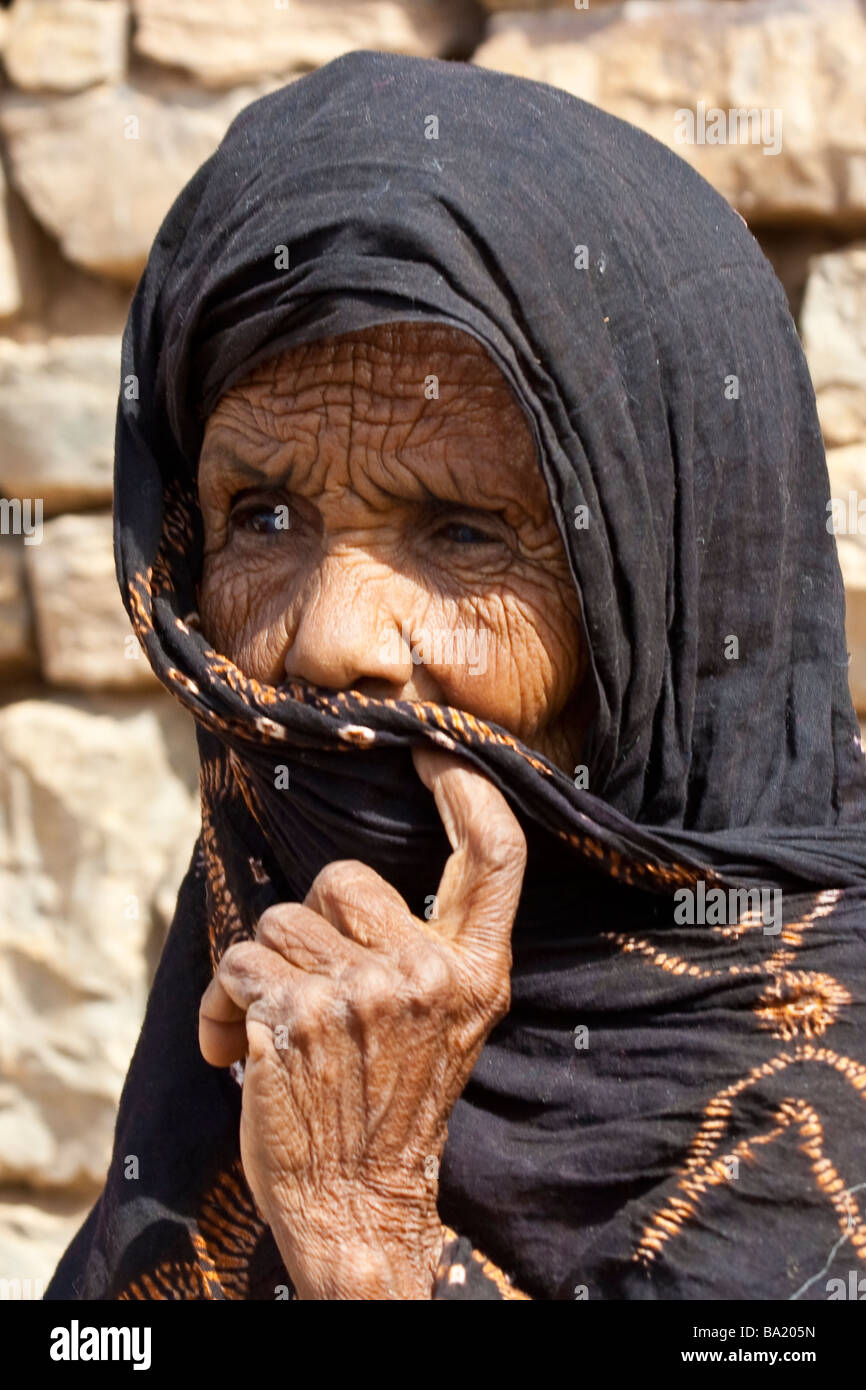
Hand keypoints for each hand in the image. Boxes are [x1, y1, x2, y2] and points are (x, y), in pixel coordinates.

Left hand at [198, 746, 526, 1298]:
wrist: (357, 1204)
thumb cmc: (391, 1107)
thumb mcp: (446, 1025)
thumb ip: (429, 950)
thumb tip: (357, 882)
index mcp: (476, 970)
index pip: (494, 856)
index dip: (466, 788)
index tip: (433, 750)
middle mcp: (428, 973)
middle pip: (342, 880)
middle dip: (312, 928)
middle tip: (320, 995)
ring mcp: (365, 993)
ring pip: (278, 923)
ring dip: (263, 973)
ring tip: (281, 1033)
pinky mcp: (298, 1015)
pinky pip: (236, 964)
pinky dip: (222, 1003)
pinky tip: (237, 1049)